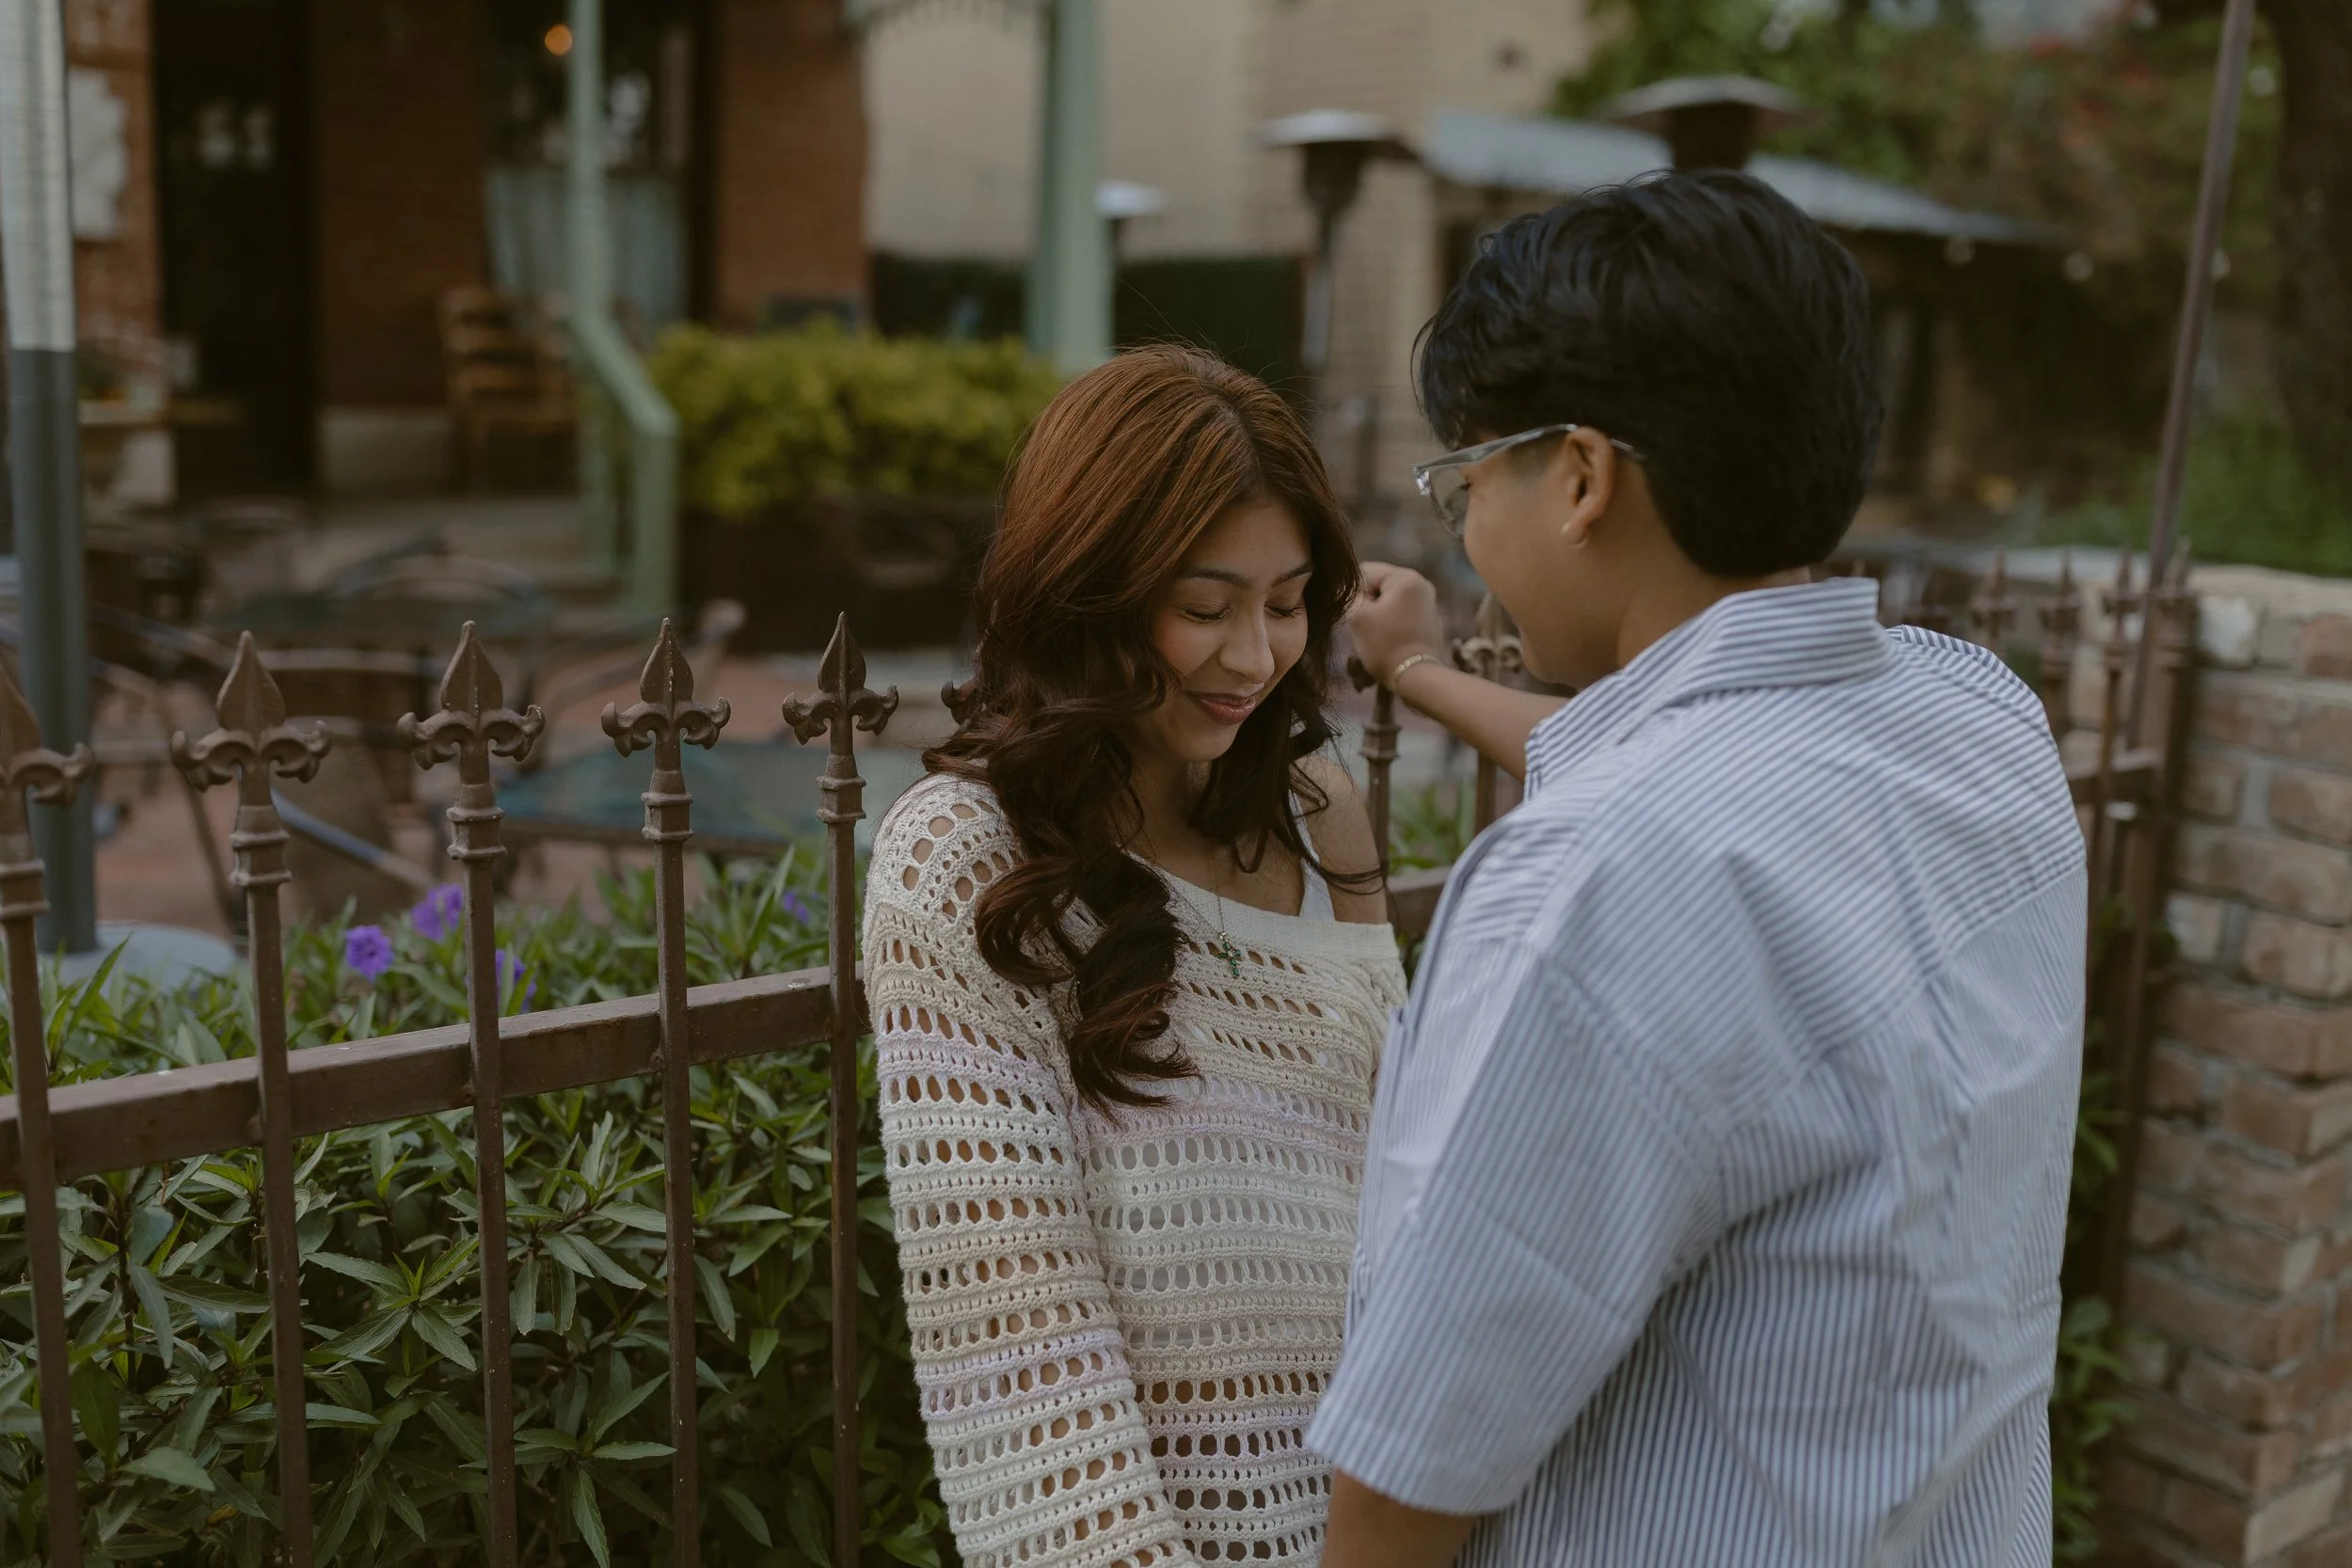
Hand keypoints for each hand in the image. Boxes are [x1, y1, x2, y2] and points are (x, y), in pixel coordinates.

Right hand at [1347, 563, 1446, 684]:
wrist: (1415, 677)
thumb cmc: (1384, 644)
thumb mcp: (1358, 617)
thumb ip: (1349, 594)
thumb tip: (1346, 586)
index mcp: (1406, 577)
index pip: (1366, 571)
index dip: (1354, 592)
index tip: (1356, 615)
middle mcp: (1422, 584)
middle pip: (1380, 584)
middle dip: (1368, 602)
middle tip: (1365, 625)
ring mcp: (1429, 602)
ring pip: (1390, 599)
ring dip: (1378, 613)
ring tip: (1377, 634)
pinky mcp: (1429, 619)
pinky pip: (1402, 611)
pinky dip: (1392, 621)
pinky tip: (1390, 638)